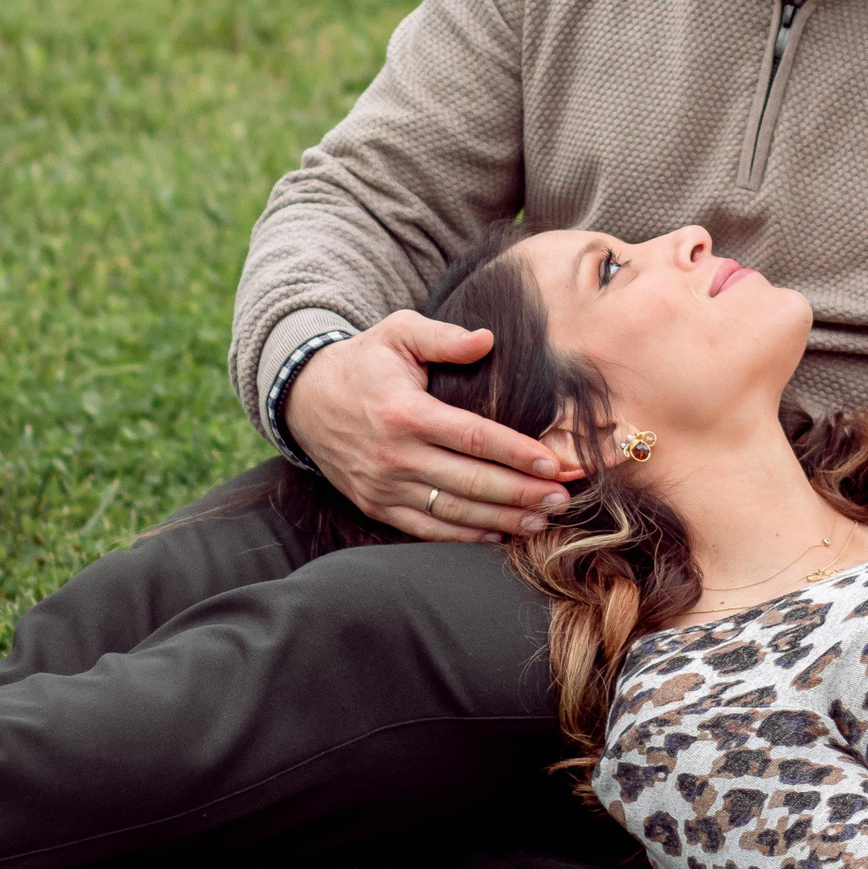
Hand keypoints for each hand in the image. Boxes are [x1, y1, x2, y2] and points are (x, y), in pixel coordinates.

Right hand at [283, 311, 581, 541]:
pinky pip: (424, 528)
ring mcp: (383, 486)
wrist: (304, 399)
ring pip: (453, 510)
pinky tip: (498, 534)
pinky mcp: (374, 505)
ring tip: (542, 520)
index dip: (516, 452)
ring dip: (501, 518)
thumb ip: (443, 338)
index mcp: (405, 412)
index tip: (553, 463)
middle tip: (563, 499)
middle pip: (470, 481)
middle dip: (521, 492)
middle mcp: (394, 455)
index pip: (473, 437)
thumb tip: (487, 339)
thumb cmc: (364, 361)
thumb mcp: (397, 332)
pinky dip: (463, 536)